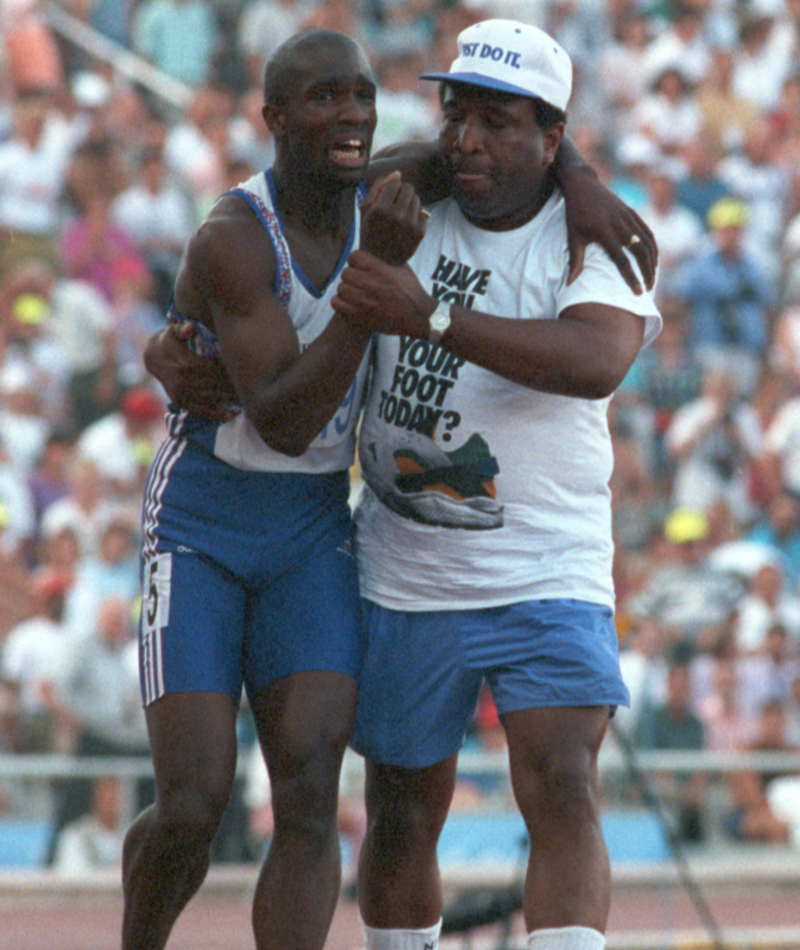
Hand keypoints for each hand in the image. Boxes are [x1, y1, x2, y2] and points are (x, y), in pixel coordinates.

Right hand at [144, 322, 238, 420]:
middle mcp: (184, 380)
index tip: (244, 372)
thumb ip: (182, 328)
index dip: (229, 371)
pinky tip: (232, 416)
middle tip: (252, 388)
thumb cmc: (170, 341)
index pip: (213, 368)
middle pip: (215, 384)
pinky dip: (217, 414)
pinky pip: (201, 410)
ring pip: (211, 398)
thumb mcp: (173, 331)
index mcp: (186, 363)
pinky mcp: (182, 402)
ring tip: (247, 400)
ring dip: (230, 400)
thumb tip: (190, 327)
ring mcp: (182, 393)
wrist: (152, 357)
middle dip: (233, 386)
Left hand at [332, 250, 431, 337]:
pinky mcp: (361, 316)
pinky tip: (345, 302)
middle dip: (350, 276)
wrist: (418, 317)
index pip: (354, 257)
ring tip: (351, 292)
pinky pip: (338, 305)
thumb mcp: (403, 269)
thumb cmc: (411, 292)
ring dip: (345, 290)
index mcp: (381, 270)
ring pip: (341, 289)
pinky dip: (339, 302)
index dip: (355, 260)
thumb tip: (373, 251)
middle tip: (355, 281)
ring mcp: (365, 302)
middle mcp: (372, 284)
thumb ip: (385, 260)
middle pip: (345, 273)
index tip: (358, 265)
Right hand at [359, 171, 428, 266]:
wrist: (381, 261)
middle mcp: (396, 216)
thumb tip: (398, 173)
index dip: (391, 188)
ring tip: (401, 216)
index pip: (396, 183)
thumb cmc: (371, 231)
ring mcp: (410, 225)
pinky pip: (424, 212)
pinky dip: (417, 216)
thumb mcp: (366, 209)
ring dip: (410, 204)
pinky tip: (408, 225)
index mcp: (380, 209)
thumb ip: (378, 186)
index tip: (387, 199)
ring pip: (417, 199)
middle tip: (395, 206)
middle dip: (402, 194)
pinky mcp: (420, 232)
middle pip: (409, 188)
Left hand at [559, 165, 657, 293]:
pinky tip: (653, 259)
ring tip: (652, 277)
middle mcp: (620, 224)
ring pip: (648, 241)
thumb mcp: (573, 237)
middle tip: (648, 289)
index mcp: (604, 232)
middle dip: (647, 272)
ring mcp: (628, 216)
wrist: (583, 185)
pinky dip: (653, 246)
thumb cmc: (575, 214)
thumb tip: (569, 284)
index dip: (631, 278)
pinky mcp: (632, 212)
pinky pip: (647, 231)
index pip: (622, 260)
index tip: (637, 292)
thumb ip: (574, 261)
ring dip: (653, 261)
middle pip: (640, 252)